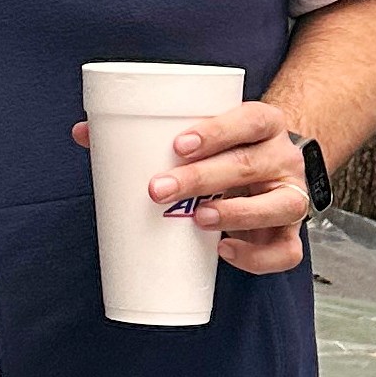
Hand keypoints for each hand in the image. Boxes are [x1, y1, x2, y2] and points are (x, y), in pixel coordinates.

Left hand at [71, 100, 309, 274]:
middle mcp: (283, 157)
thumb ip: (144, 131)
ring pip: (280, 206)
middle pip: (250, 165)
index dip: (216, 131)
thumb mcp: (197, 132)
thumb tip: (84, 133)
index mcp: (262, 123)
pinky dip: (259, 256)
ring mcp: (292, 195)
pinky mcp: (291, 231)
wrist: (268, 164)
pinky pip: (287, 250)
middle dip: (202, 178)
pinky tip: (225, 251)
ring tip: (198, 219)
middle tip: (158, 190)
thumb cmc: (222, 147)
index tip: (177, 145)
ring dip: (237, 214)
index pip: (248, 119)